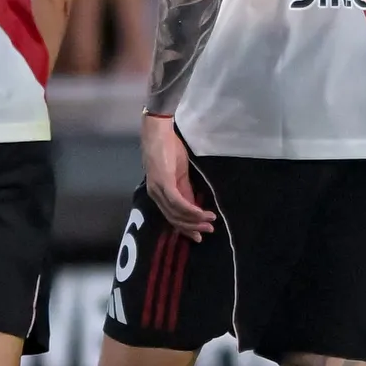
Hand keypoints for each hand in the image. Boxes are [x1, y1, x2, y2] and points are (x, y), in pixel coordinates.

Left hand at [140, 112, 213, 237]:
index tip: (199, 235)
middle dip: (192, 227)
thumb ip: (184, 189)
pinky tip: (202, 213)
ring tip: (210, 222)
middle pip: (173, 219)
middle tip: (208, 230)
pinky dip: (191, 210)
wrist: (159, 131)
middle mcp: (155, 195)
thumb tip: (194, 204)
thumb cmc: (168, 148)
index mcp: (158, 193)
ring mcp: (158, 190)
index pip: (171, 216)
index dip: (185, 227)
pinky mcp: (163, 183)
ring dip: (194, 220)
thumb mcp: (179, 173)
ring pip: (176, 213)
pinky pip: (177, 202)